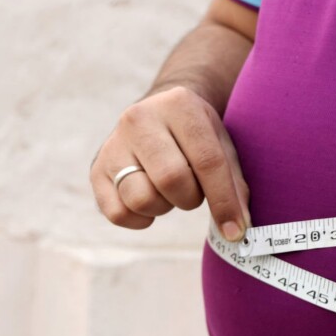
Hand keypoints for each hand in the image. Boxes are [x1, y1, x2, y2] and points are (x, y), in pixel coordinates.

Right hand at [89, 86, 250, 238]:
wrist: (159, 113)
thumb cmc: (197, 137)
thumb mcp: (222, 146)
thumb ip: (234, 185)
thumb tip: (237, 231)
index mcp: (179, 105)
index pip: (207, 161)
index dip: (224, 202)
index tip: (236, 231)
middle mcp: (139, 118)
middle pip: (171, 179)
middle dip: (190, 198)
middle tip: (193, 191)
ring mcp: (114, 143)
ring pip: (141, 198)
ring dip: (164, 207)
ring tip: (168, 191)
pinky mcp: (97, 168)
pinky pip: (118, 213)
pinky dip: (139, 219)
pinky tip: (150, 202)